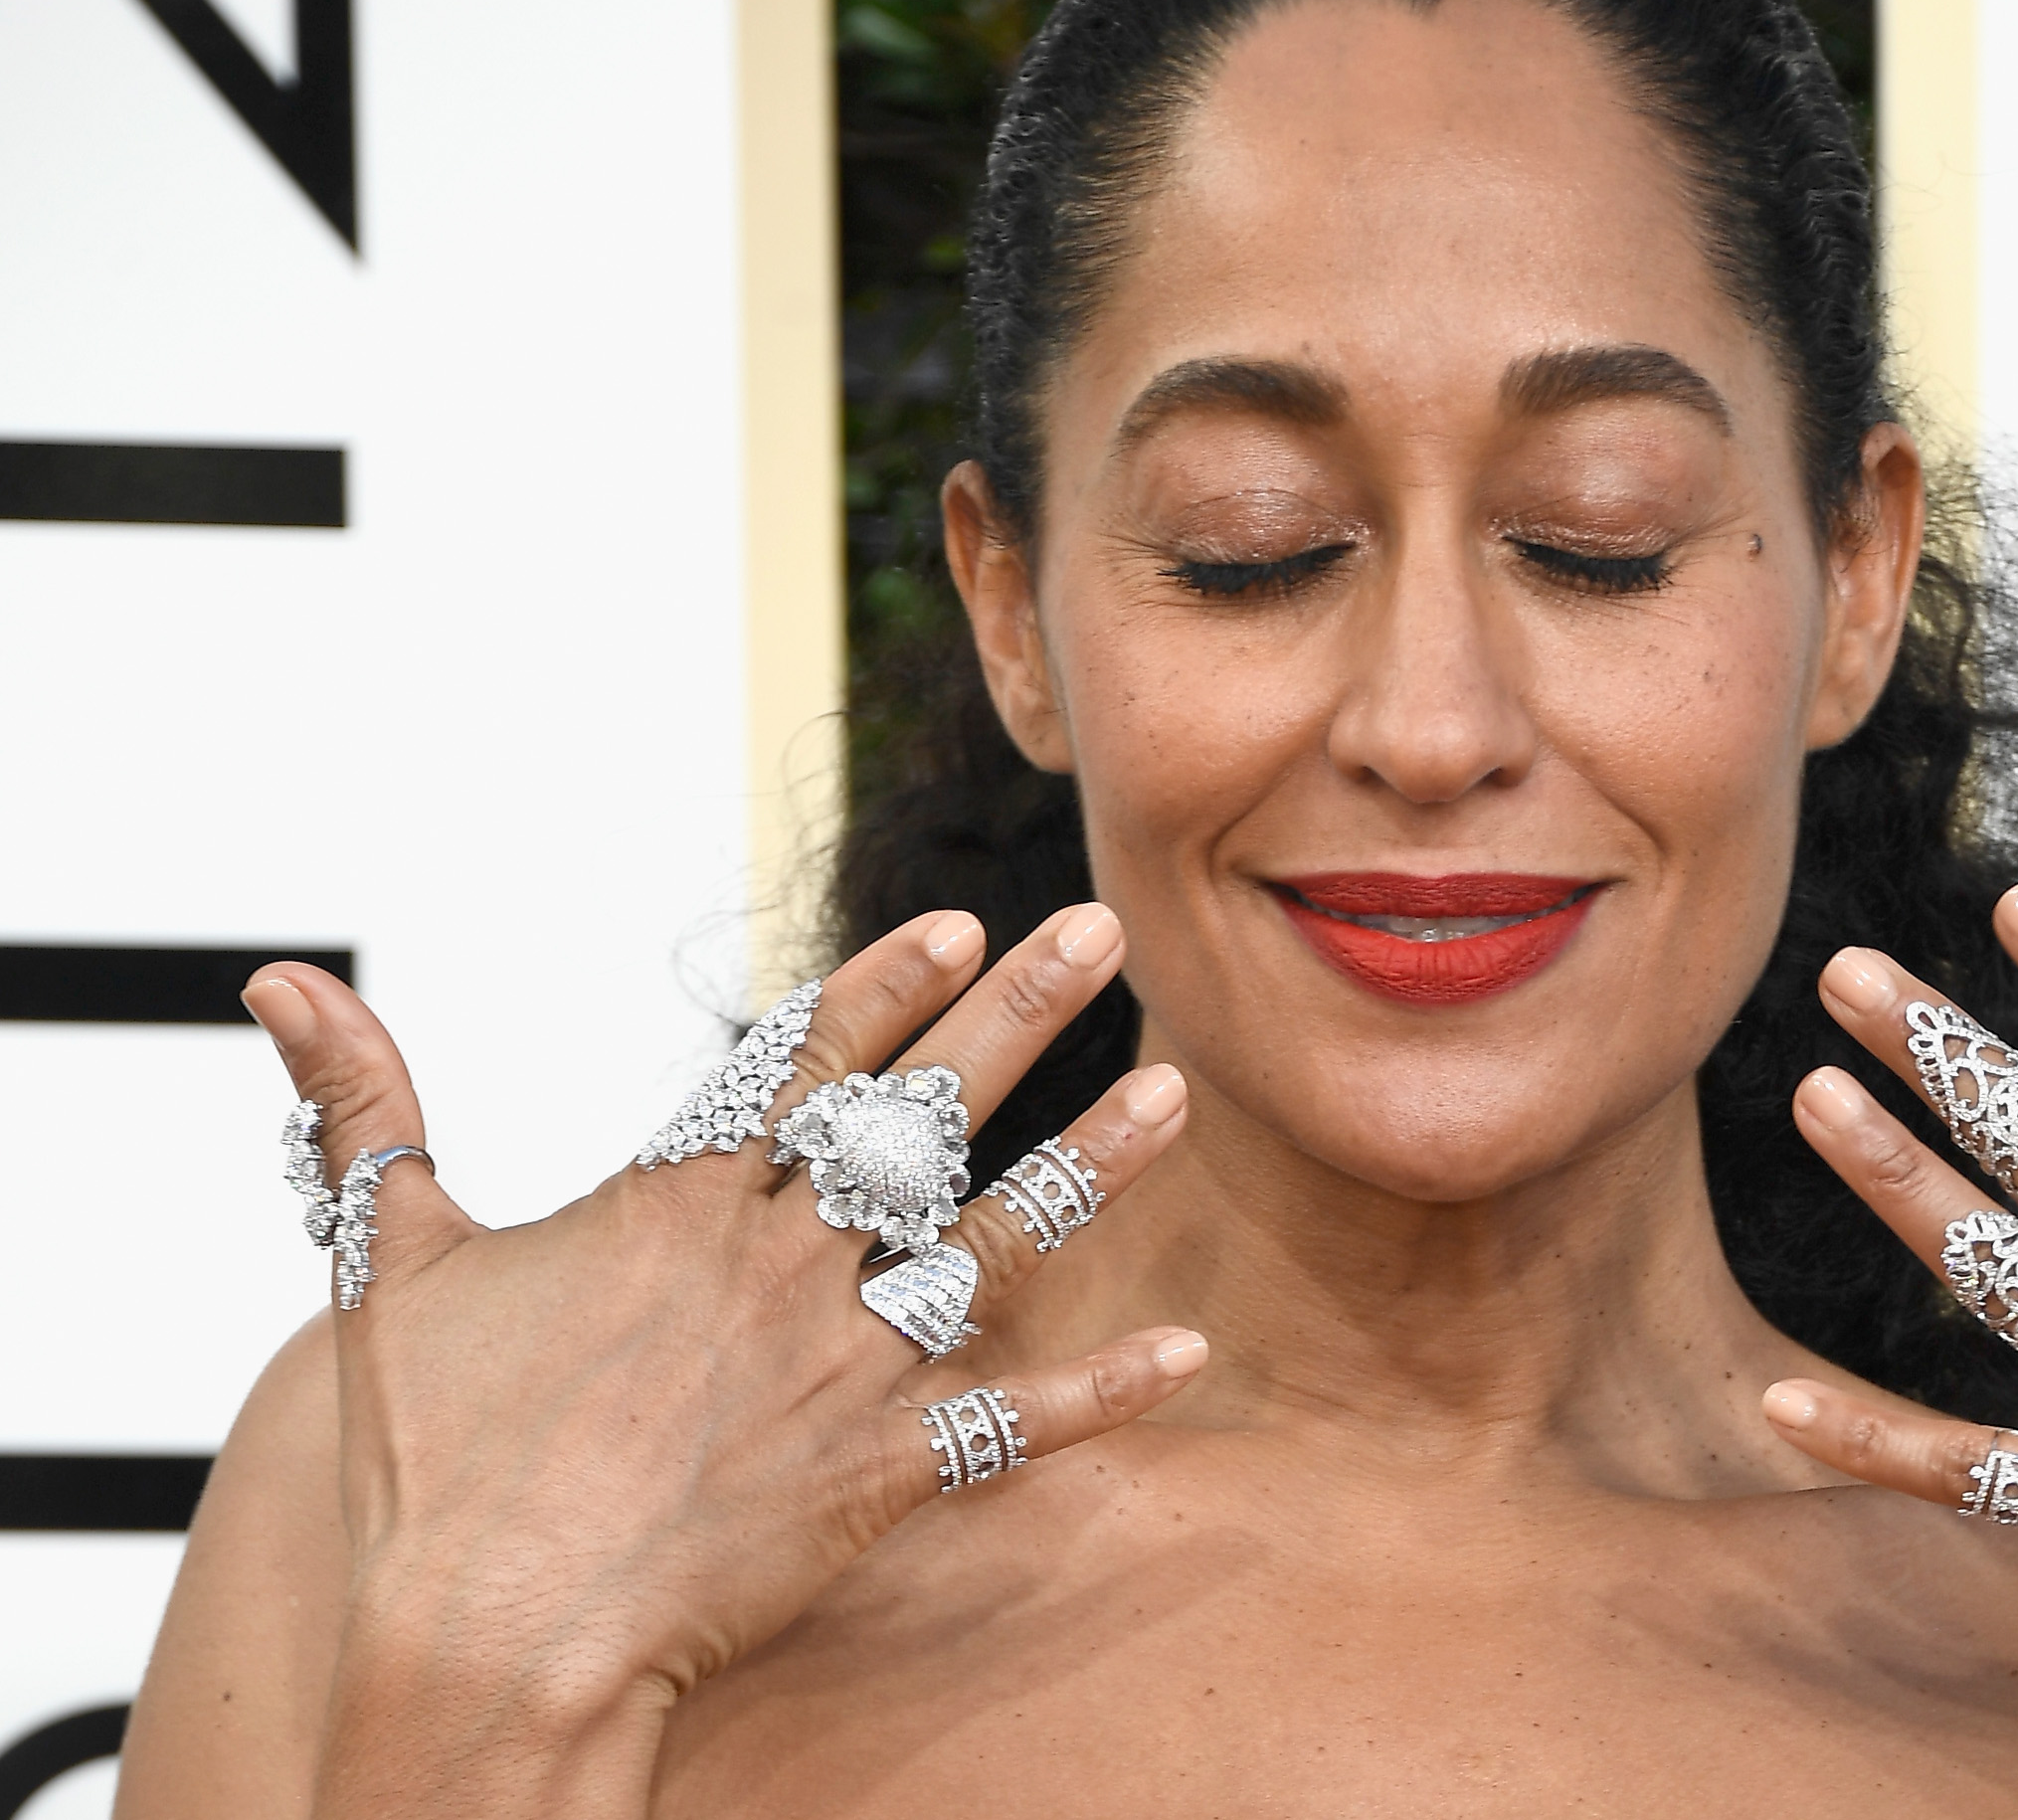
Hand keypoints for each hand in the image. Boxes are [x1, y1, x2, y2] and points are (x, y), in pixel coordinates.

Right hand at [243, 904, 1203, 1817]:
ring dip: (1092, 1167)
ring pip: (992, 1243)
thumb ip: (365, 1113)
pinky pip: (1011, 1427)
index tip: (959, 925)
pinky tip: (1188, 1350)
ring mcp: (839, 1369)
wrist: (484, 1642)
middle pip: (920, 1116)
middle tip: (1105, 933)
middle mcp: (778, 1266)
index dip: (884, 988)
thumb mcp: (388, 1263)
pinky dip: (1102, 1393)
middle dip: (1020, 1016)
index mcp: (677, 1206)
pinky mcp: (876, 1475)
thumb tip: (281, 988)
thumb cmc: (433, 1461)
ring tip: (1176, 1091)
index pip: (801, 1064)